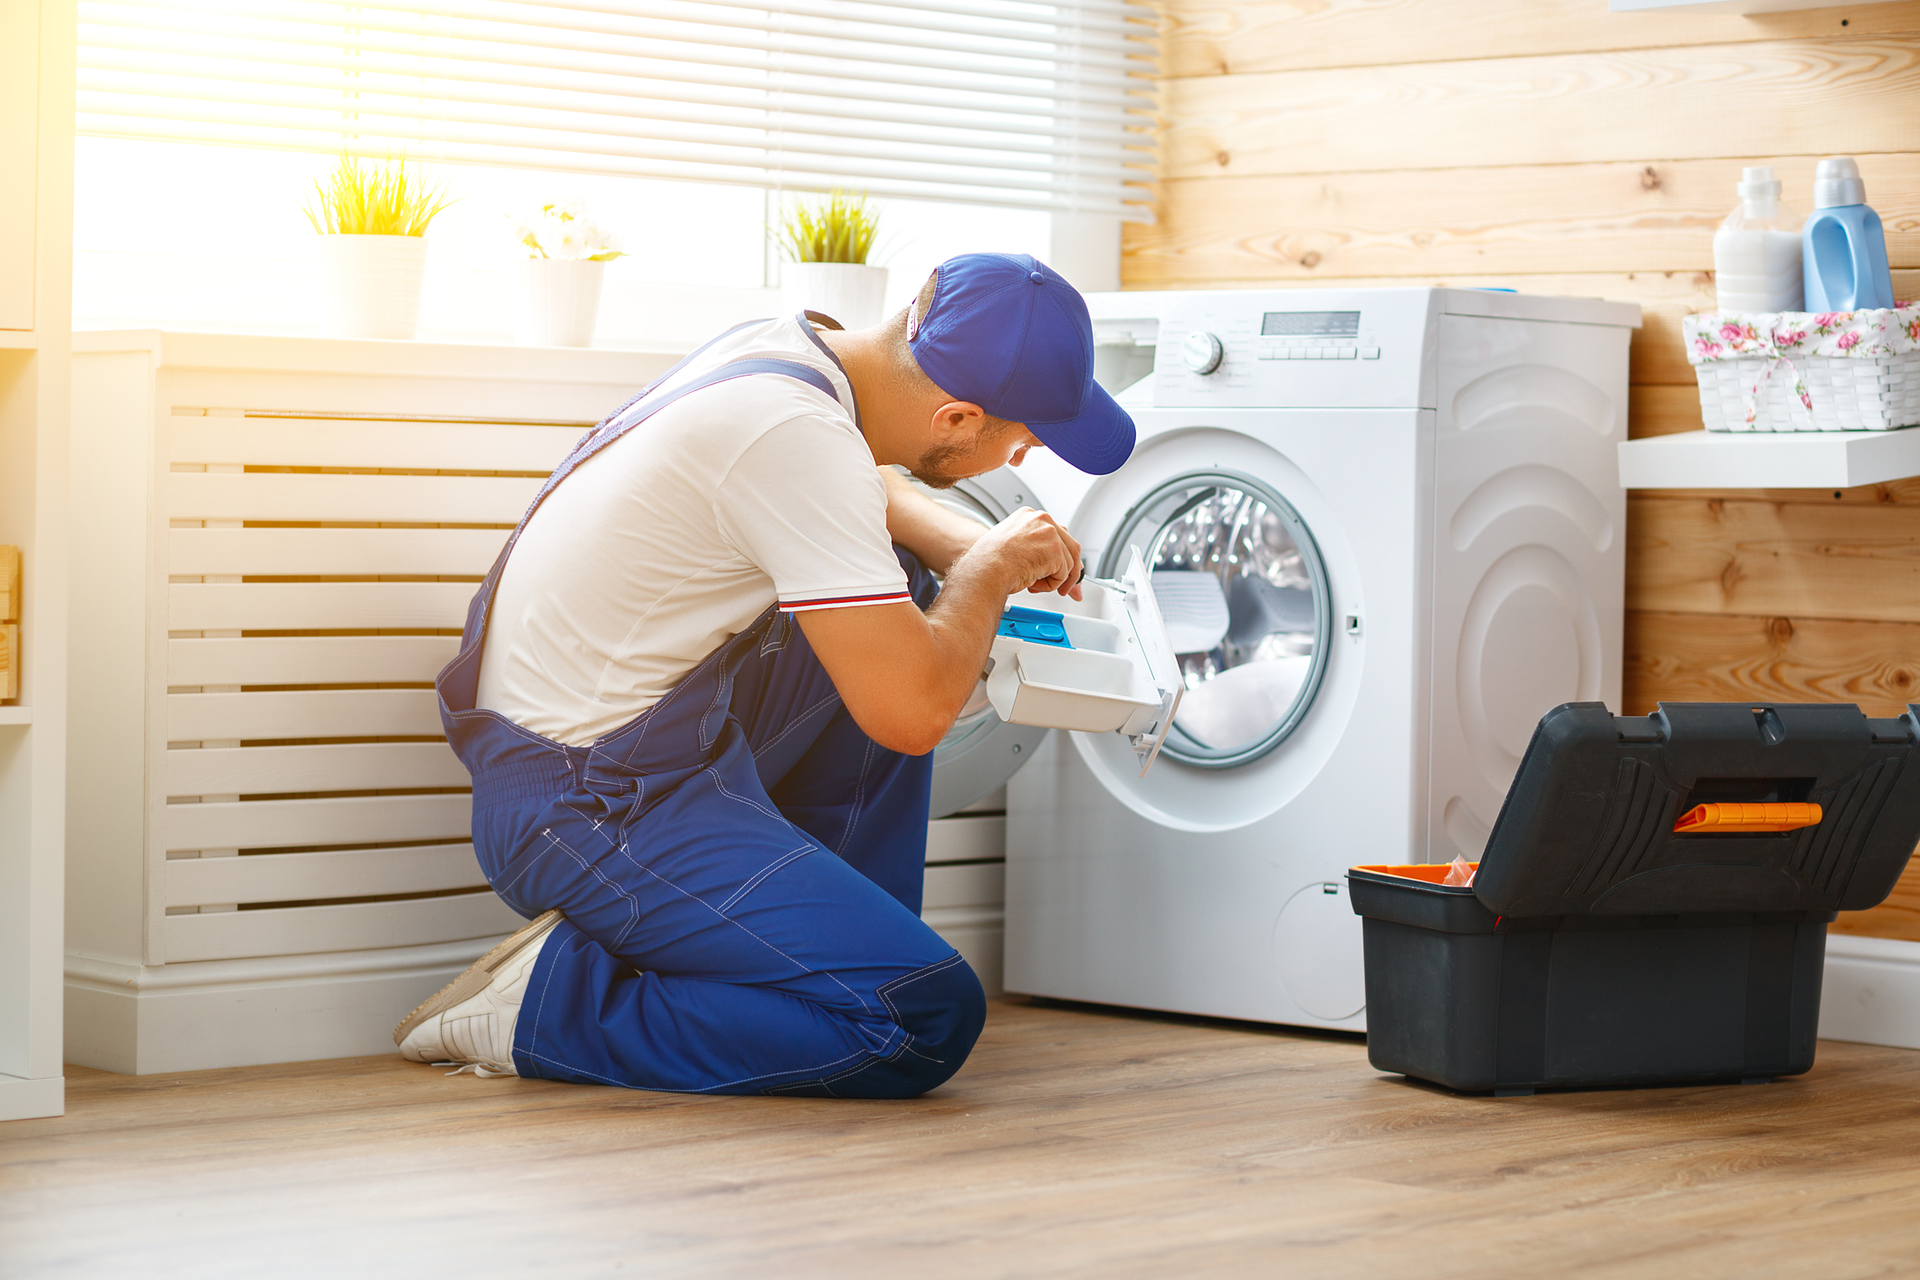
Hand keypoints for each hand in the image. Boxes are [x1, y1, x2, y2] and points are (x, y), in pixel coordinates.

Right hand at [959, 507, 1083, 600]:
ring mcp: (1049, 533)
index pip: (1057, 533)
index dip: (1060, 554)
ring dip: (1054, 579)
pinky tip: (1033, 583)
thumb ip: (1035, 549)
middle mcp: (1041, 520)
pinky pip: (1064, 574)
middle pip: (1070, 546)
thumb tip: (1054, 565)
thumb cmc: (989, 562)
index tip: (1060, 568)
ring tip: (1035, 584)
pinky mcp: (1055, 550)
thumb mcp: (1013, 548)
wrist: (985, 570)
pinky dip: (1051, 585)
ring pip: (1068, 562)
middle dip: (1071, 570)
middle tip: (1065, 587)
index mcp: (1029, 516)